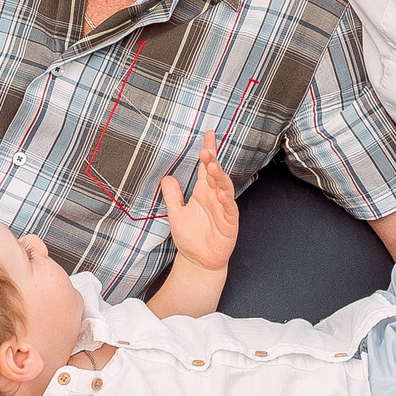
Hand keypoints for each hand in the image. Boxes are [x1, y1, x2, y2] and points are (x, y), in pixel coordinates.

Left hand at [158, 132, 238, 271]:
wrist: (198, 261)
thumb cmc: (190, 237)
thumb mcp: (175, 213)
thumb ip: (172, 196)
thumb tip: (166, 177)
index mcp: (203, 192)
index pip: (207, 167)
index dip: (209, 151)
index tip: (209, 134)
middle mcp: (215, 197)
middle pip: (216, 175)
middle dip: (213, 162)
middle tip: (206, 151)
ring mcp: (223, 209)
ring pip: (225, 188)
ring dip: (220, 177)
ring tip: (213, 167)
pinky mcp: (229, 223)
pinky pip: (229, 210)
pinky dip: (226, 202)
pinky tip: (221, 195)